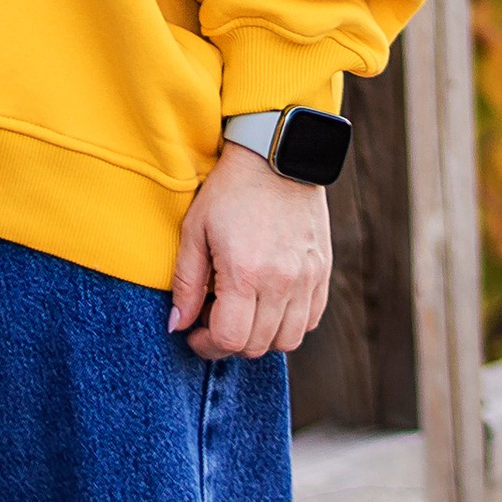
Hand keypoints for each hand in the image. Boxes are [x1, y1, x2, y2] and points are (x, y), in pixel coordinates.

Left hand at [167, 141, 333, 360]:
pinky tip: (269, 303)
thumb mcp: (195, 230)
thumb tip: (178, 325)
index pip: (230, 339)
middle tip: (214, 320)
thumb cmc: (229, 190)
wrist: (276, 155)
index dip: (208, 346)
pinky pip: (310, 320)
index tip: (195, 334)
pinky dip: (289, 324)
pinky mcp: (322, 272)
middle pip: (257, 345)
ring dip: (261, 338)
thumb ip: (186, 283)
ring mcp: (306, 278)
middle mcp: (281, 281)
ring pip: (287, 341)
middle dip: (230, 343)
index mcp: (245, 272)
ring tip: (243, 313)